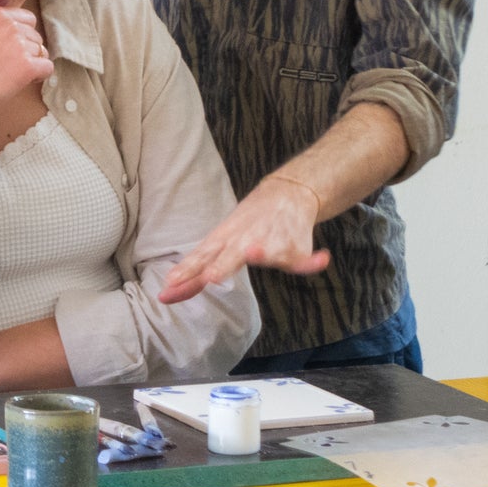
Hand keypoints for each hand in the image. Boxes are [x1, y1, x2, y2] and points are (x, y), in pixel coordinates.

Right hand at [0, 7, 52, 128]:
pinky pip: (47, 67)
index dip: (23, 34)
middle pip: (35, 35)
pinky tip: (27, 80)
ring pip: (42, 51)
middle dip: (28, 49)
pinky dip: (40, 75)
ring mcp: (21, 45)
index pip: (27, 18)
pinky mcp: (28, 66)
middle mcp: (11, 26)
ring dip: (33, 62)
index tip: (14, 47)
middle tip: (13, 63)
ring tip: (15, 74)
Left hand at [158, 174, 330, 304]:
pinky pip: (304, 259)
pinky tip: (322, 260)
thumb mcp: (218, 241)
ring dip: (262, 254)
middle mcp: (244, 241)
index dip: (186, 272)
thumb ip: (195, 270)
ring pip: (267, 253)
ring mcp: (270, 242)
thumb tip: (165, 293)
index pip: (201, 258)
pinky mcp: (294, 247)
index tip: (169, 286)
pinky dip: (312, 261)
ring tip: (255, 253)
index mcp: (223, 241)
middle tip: (210, 277)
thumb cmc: (247, 223)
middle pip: (230, 255)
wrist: (286, 193)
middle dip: (220, 266)